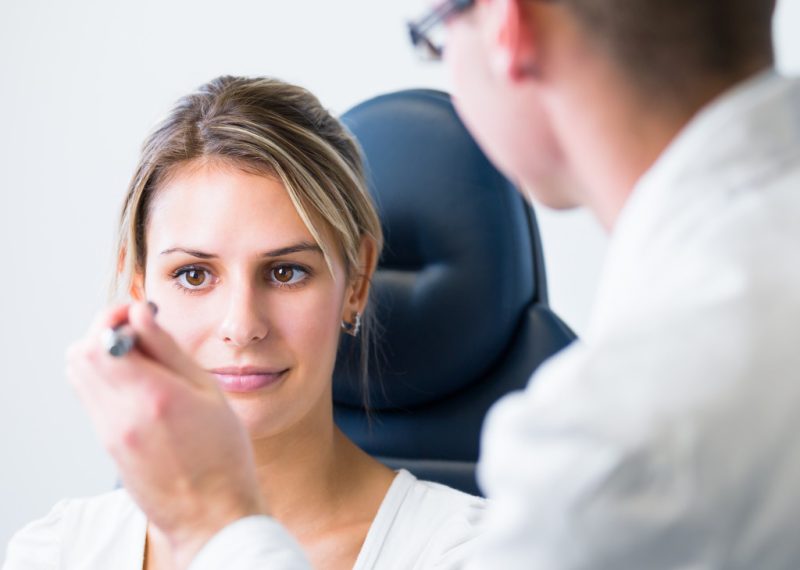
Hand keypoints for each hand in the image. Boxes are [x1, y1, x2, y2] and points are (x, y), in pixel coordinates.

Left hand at [66, 301, 264, 566]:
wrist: (211, 513)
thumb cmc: (223, 454)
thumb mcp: (209, 392)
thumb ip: (170, 350)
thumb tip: (141, 314)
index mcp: (152, 396)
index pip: (103, 339)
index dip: (114, 315)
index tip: (138, 312)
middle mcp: (121, 415)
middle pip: (81, 354)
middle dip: (104, 331)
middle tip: (137, 331)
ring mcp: (108, 433)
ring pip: (80, 375)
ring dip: (102, 354)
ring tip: (140, 358)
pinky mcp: (106, 446)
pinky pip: (91, 398)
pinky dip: (106, 379)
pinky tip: (141, 385)